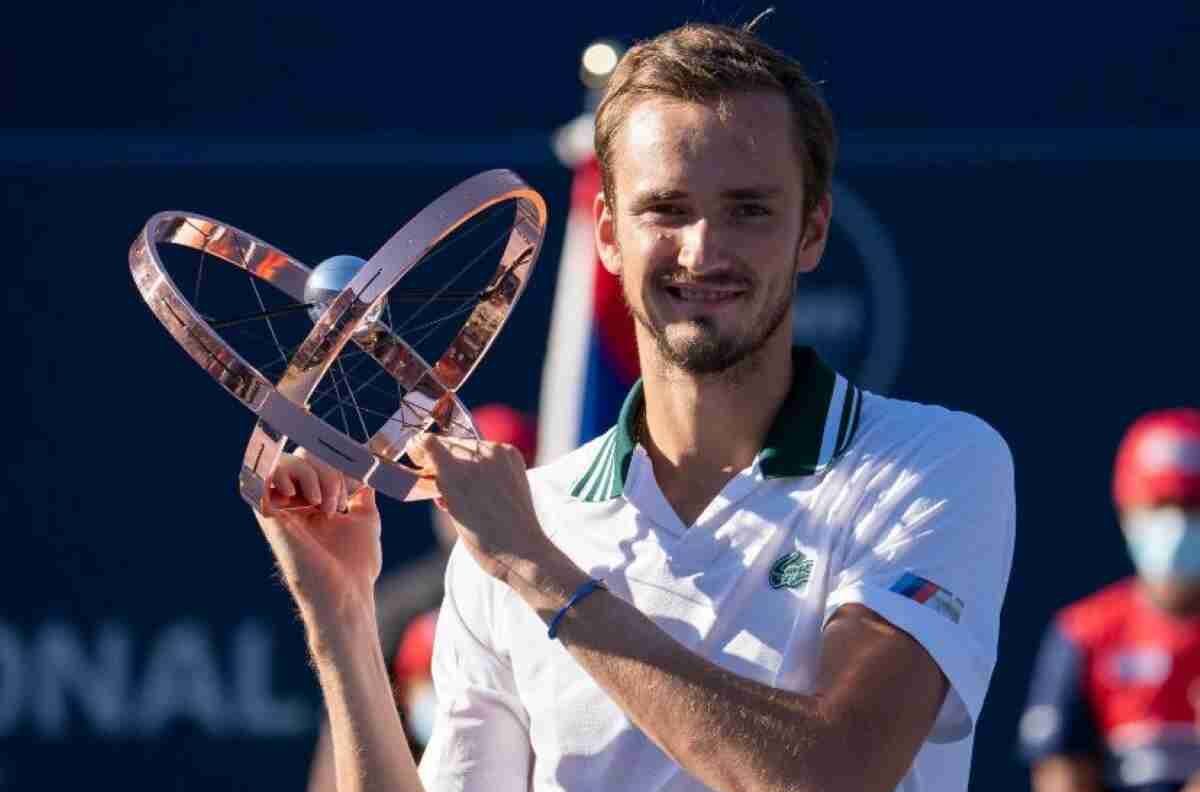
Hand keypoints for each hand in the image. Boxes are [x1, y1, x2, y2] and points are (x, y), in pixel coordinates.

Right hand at [253, 449, 381, 617]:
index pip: (315, 461)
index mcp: (313, 504)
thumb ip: (363, 496)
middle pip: (300, 457)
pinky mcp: (269, 517)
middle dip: (327, 470)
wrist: (347, 593)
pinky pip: (258, 478)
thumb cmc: (356, 565)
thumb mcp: (366, 520)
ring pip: (283, 462)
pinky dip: (280, 474)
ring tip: (325, 505)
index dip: (336, 464)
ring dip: (310, 473)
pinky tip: (301, 496)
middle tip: (339, 504)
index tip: (356, 485)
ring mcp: (280, 510)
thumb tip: (367, 475)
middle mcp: (293, 505)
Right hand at [406, 434, 549, 583]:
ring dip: (464, 458)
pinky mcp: (513, 455)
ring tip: (470, 484)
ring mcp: (498, 454)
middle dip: (442, 456)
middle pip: (448, 442)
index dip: (419, 449)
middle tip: (444, 475)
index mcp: (454, 474)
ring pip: (469, 445)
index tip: (418, 457)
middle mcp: (476, 458)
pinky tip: (487, 480)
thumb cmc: (483, 540)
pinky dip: (484, 460)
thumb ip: (443, 486)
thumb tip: (436, 470)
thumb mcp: (451, 512)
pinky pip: (490, 448)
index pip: (428, 442)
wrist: (520, 549)